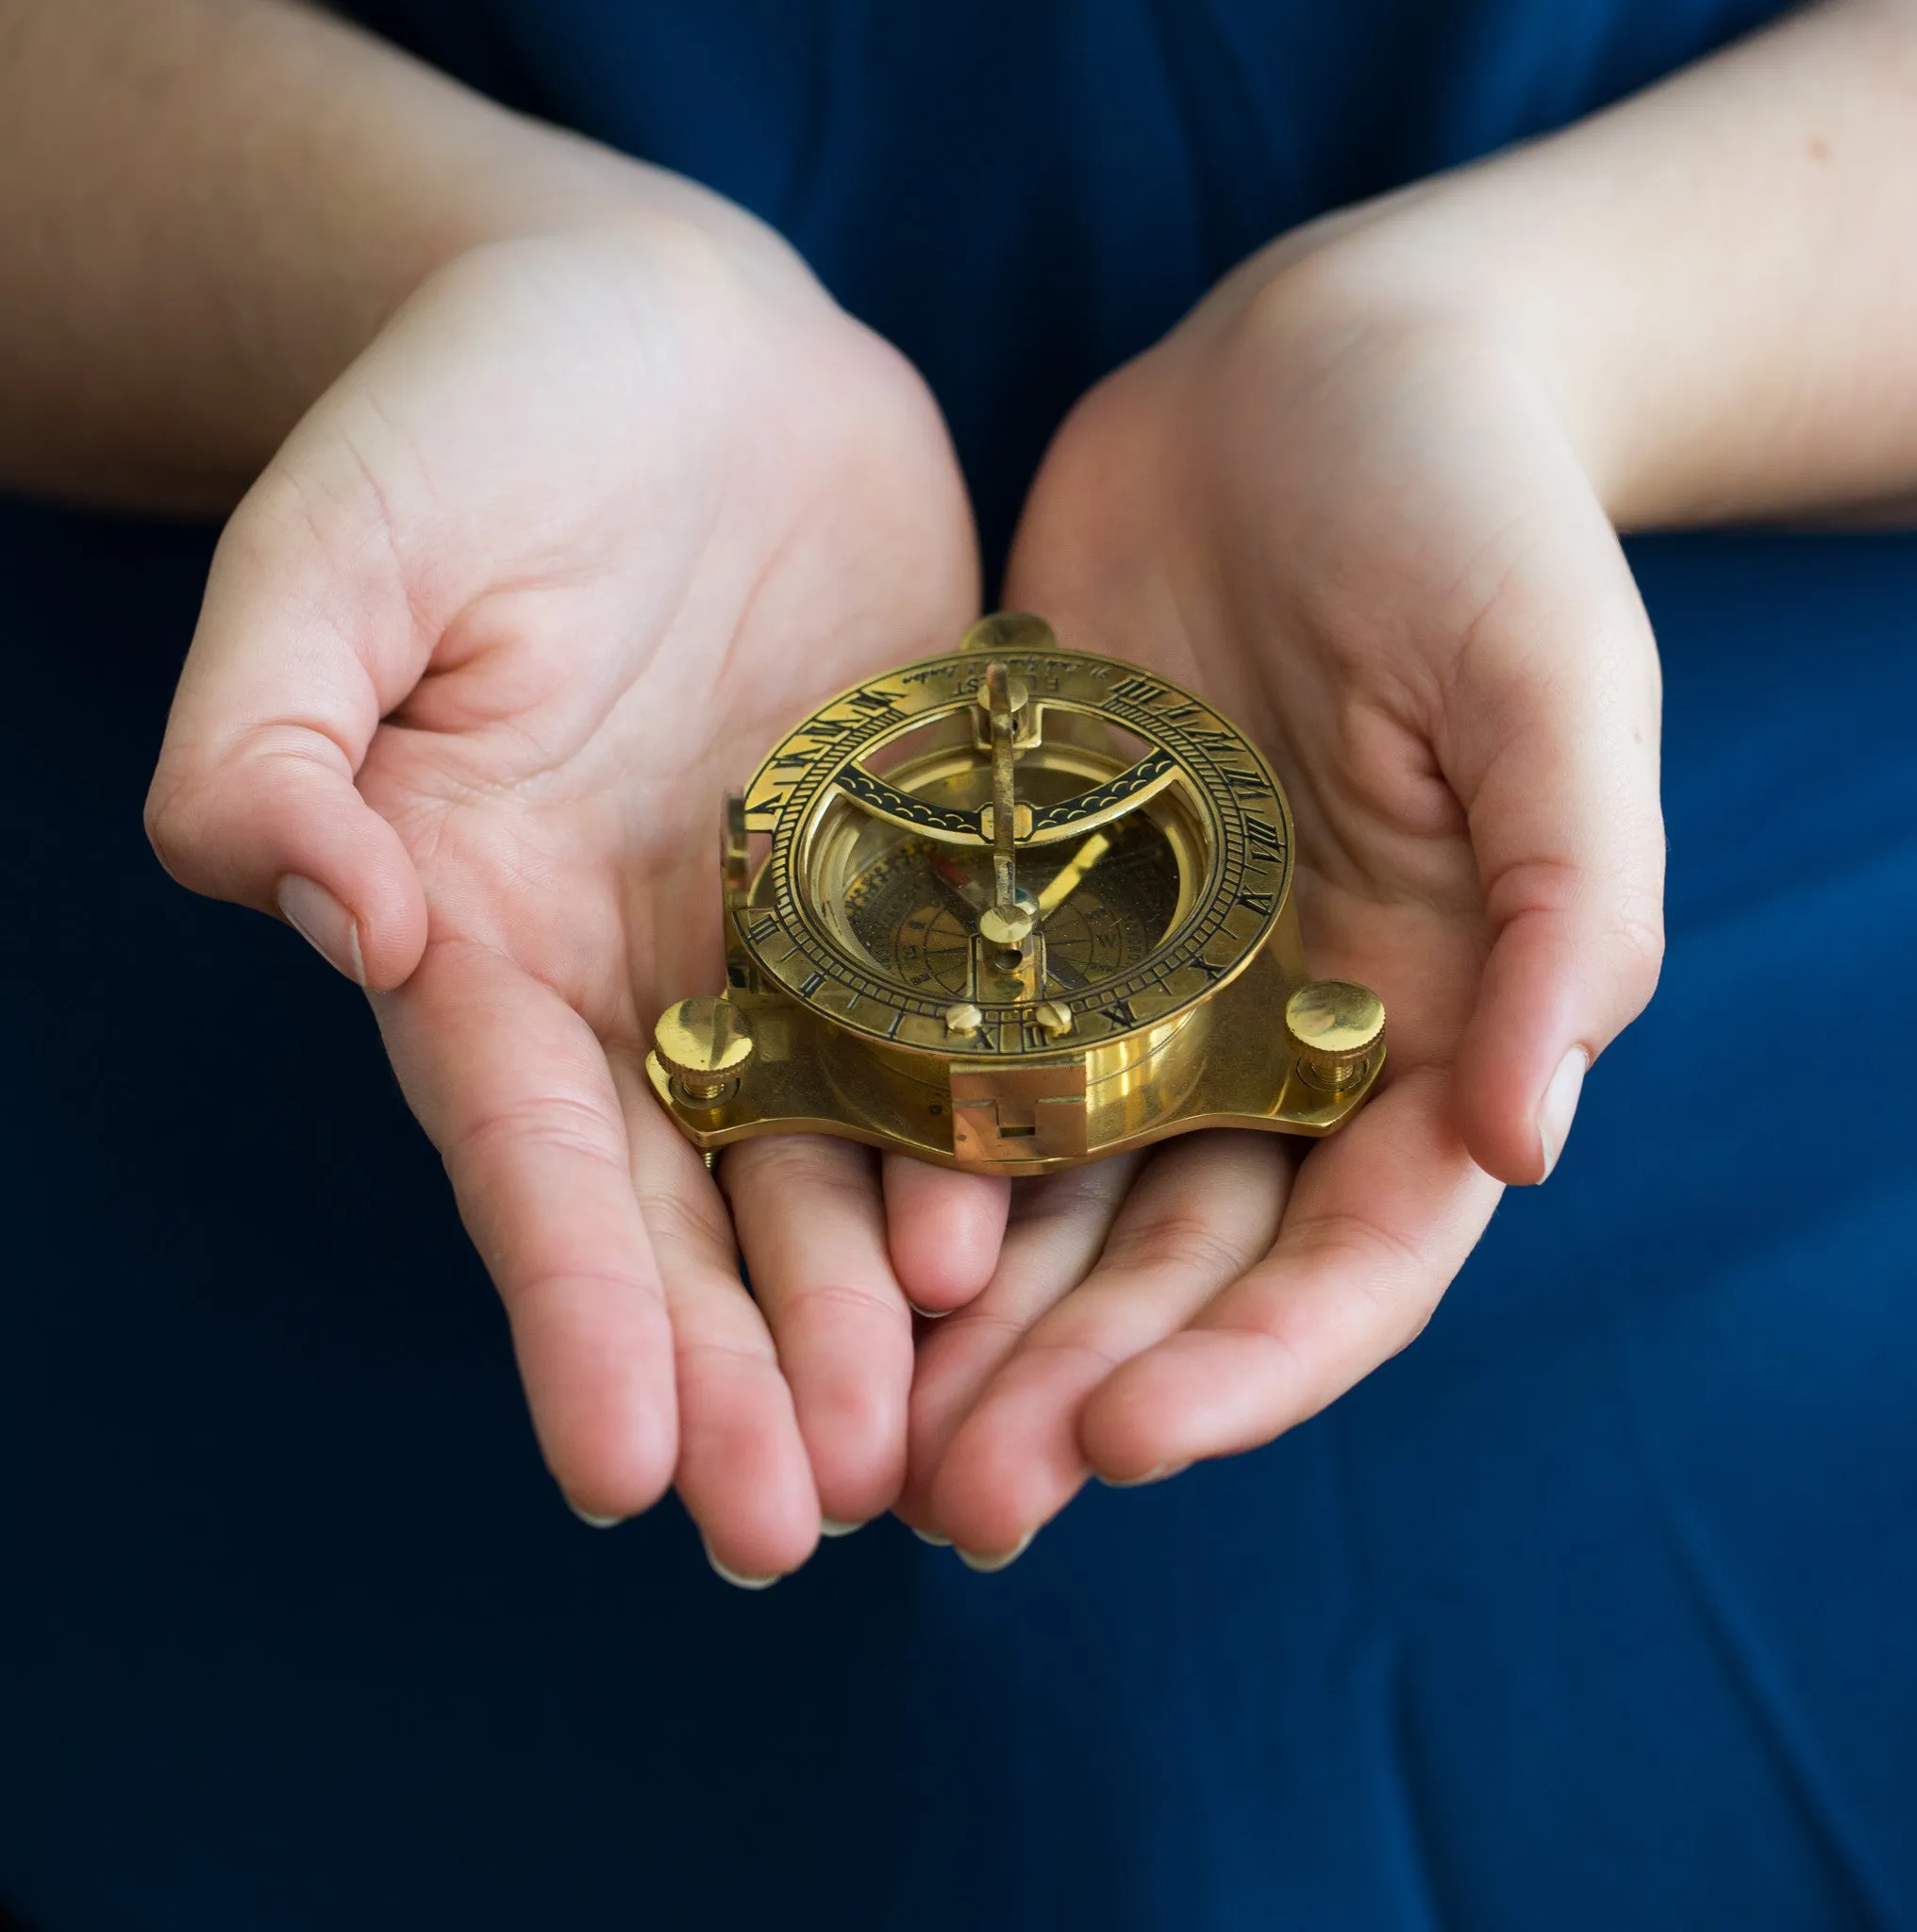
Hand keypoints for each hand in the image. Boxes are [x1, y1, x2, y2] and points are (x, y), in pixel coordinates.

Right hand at [144, 206, 1007, 1577]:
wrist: (673, 341)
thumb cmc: (477, 413)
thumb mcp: (340, 547)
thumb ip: (278, 732)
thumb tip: (317, 909)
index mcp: (477, 922)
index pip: (520, 1148)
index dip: (566, 1307)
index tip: (615, 1468)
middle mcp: (629, 971)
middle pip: (678, 1204)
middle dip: (728, 1367)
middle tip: (790, 1524)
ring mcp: (777, 939)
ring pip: (822, 1159)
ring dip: (861, 1313)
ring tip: (917, 1453)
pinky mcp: (906, 883)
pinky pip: (951, 1034)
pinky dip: (980, 1147)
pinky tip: (1024, 1256)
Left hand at [901, 233, 1664, 1557]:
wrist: (1318, 374)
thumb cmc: (1474, 516)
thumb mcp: (1555, 693)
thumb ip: (1570, 914)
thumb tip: (1528, 1140)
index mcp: (1419, 1027)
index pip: (1346, 1255)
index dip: (1247, 1366)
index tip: (1123, 1444)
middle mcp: (1268, 1038)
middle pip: (1173, 1262)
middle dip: (1071, 1386)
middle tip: (948, 1501)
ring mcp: (1132, 981)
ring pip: (1044, 1197)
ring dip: (958, 1326)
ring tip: (853, 1431)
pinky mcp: (1014, 902)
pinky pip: (941, 1049)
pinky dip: (880, 1152)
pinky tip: (796, 1233)